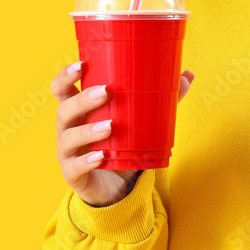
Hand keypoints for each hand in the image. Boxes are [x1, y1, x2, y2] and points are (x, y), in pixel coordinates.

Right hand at [51, 61, 194, 206]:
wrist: (114, 185)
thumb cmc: (121, 143)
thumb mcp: (139, 120)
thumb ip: (161, 99)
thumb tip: (187, 75)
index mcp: (79, 110)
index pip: (62, 89)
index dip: (66, 76)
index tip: (80, 65)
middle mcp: (68, 129)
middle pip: (64, 110)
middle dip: (82, 99)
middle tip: (105, 92)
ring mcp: (68, 153)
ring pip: (68, 138)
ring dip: (87, 131)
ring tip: (110, 127)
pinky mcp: (73, 175)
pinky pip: (74, 168)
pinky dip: (87, 161)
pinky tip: (100, 156)